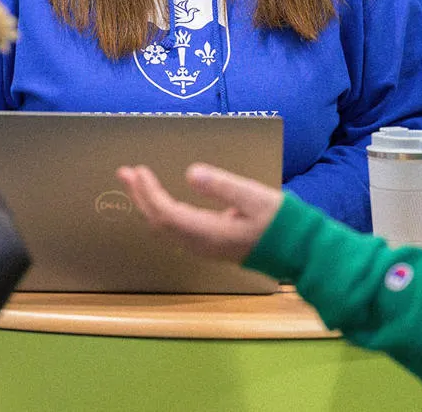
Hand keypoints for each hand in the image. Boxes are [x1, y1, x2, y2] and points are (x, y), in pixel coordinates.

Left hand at [116, 163, 284, 263]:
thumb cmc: (280, 221)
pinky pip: (174, 231)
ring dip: (147, 204)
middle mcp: (200, 244)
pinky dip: (161, 212)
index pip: (166, 214)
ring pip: (164, 228)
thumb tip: (191, 173)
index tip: (139, 170)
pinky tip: (159, 200)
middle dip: (139, 196)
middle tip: (124, 173)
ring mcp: (204, 248)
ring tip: (136, 183)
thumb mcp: (254, 197)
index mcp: (208, 233)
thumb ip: (222, 186)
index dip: (149, 193)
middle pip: (158, 223)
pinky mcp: (209, 246)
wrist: (297, 251)